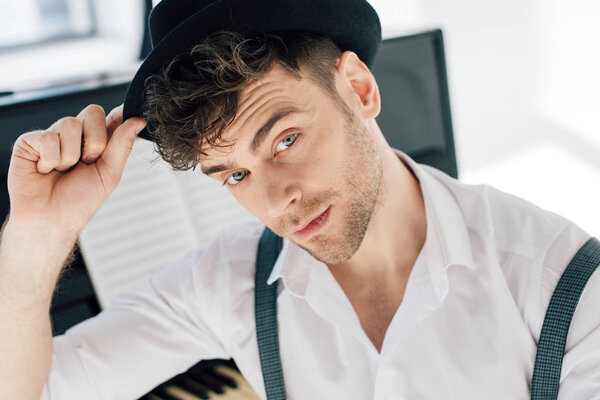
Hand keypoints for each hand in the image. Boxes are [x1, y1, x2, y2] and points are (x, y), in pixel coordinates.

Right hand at [6, 104, 145, 234]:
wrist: (51, 219)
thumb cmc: (79, 201)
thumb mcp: (109, 173)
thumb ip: (122, 145)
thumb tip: (139, 121)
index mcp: (98, 141)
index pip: (112, 116)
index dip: (121, 115)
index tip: (134, 119)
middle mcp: (76, 134)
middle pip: (93, 111)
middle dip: (95, 142)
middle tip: (86, 163)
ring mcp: (53, 135)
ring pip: (70, 123)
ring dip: (71, 155)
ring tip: (63, 170)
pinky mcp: (30, 140)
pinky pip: (47, 137)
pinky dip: (50, 160)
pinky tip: (45, 170)